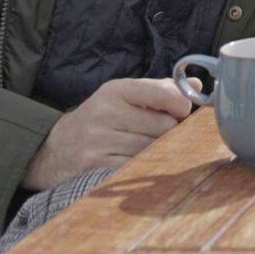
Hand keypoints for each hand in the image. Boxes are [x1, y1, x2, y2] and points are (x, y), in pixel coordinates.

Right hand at [21, 77, 192, 191]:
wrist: (57, 149)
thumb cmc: (101, 120)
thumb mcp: (123, 98)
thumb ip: (160, 90)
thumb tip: (197, 86)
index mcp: (115, 91)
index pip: (162, 93)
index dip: (181, 105)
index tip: (182, 112)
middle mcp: (105, 112)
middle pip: (163, 126)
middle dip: (169, 133)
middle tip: (161, 135)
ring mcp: (99, 140)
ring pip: (153, 148)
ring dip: (157, 152)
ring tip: (146, 149)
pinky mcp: (96, 165)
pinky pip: (137, 167)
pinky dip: (143, 167)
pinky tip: (136, 163)